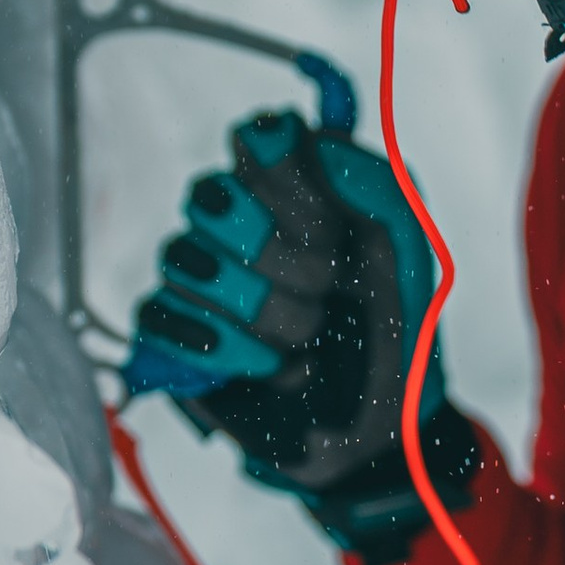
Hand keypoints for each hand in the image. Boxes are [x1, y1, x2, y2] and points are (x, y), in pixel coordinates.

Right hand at [123, 111, 475, 564]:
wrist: (379, 438)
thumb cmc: (398, 340)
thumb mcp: (406, 252)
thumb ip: (363, 178)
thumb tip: (292, 127)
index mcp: (299, 194)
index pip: (257, 141)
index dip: (286, 183)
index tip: (331, 230)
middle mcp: (243, 229)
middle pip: (210, 198)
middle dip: (279, 257)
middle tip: (328, 295)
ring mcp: (204, 284)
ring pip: (183, 259)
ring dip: (260, 311)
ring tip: (302, 344)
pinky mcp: (175, 340)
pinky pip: (157, 316)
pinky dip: (218, 345)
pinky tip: (263, 366)